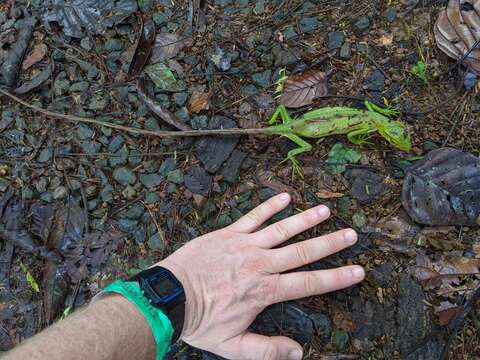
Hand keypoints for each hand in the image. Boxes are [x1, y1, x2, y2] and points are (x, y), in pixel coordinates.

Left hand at [157, 193, 363, 359]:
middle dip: (330, 243)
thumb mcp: (233, 345)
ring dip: (305, 219)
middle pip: (302, 251)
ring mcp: (245, 245)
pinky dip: (269, 207)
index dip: (336, 278)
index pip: (309, 283)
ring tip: (325, 210)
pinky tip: (285, 196)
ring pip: (282, 230)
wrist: (169, 296)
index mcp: (265, 291)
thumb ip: (267, 349)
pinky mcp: (229, 233)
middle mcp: (260, 264)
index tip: (358, 271)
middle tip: (351, 234)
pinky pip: (253, 217)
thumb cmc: (200, 320)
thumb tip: (298, 352)